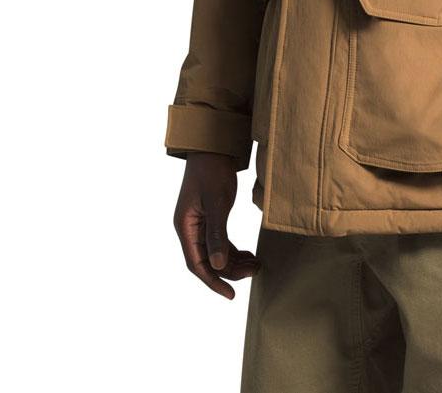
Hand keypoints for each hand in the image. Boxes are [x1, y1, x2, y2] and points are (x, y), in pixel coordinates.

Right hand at [173, 152, 258, 298]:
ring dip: (234, 261)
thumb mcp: (217, 202)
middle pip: (208, 260)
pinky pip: (221, 241)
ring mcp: (199, 223)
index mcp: (185, 227)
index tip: (231, 295)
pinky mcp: (210, 217)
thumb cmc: (213, 171)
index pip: (197, 264)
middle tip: (254, 272)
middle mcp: (190, 228)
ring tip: (256, 265)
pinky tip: (249, 255)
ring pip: (216, 252)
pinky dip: (234, 250)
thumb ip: (217, 234)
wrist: (214, 146)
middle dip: (230, 270)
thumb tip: (216, 265)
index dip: (212, 282)